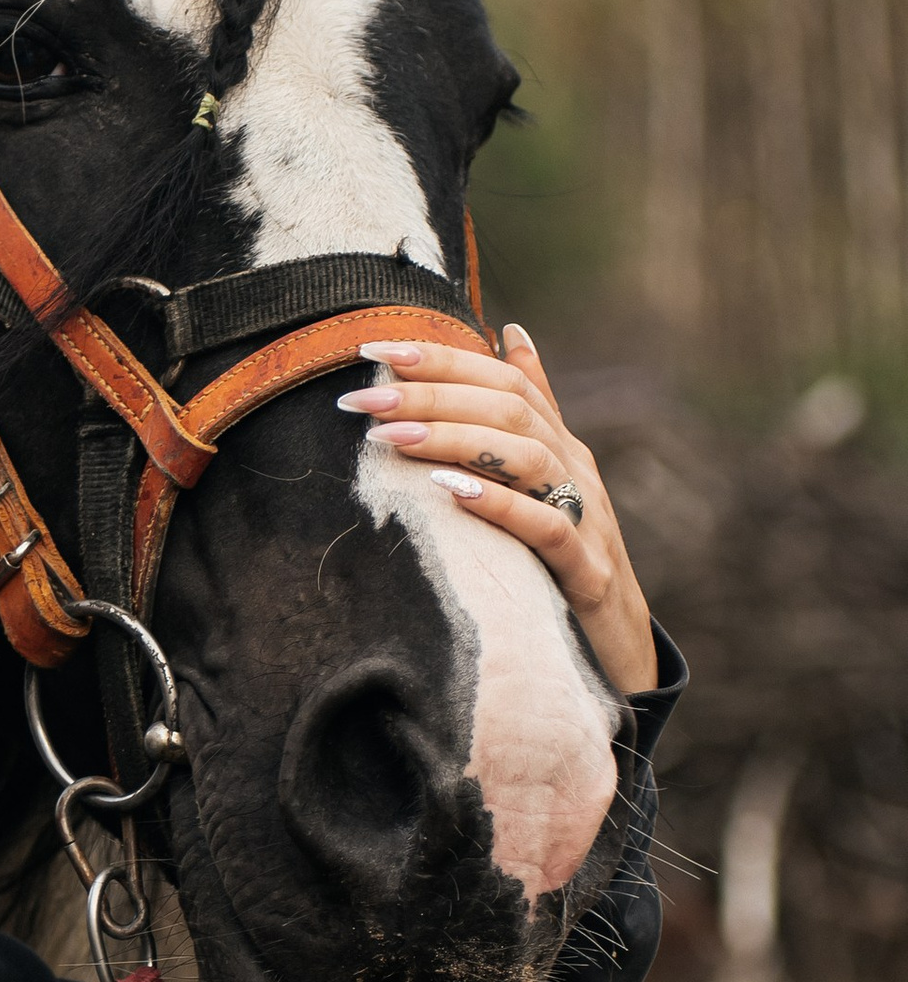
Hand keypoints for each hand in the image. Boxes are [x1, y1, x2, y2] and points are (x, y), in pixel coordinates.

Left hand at [337, 323, 658, 696]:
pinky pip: (548, 529)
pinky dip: (501, 504)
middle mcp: (576, 469)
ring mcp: (587, 518)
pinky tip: (451, 491)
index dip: (444, 358)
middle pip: (508, 410)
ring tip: (389, 436)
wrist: (618, 649)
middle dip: (431, 395)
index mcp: (559, 444)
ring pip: (527, 458)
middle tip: (363, 394)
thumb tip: (509, 332)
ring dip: (454, 440)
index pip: (502, 380)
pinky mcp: (587, 572)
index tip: (373, 348)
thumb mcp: (544, 480)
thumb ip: (530, 410)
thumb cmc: (565, 558)